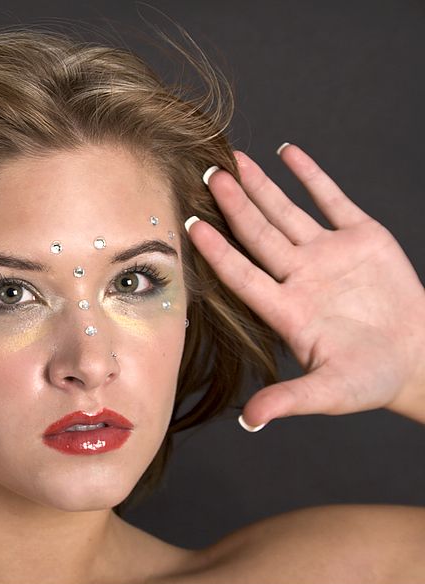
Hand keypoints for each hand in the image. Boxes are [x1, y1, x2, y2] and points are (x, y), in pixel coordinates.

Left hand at [188, 144, 424, 427]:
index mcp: (287, 309)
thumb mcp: (330, 392)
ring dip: (261, 186)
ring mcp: (328, 255)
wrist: (419, 360)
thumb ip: (289, 401)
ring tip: (234, 160)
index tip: (191, 226)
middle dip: (234, 205)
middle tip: (207, 175)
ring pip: (286, 212)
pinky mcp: (361, 238)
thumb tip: (248, 422)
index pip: (242, 274)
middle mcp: (299, 277)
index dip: (218, 251)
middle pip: (258, 234)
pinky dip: (311, 175)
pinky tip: (288, 152)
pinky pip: (332, 199)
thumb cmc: (372, 380)